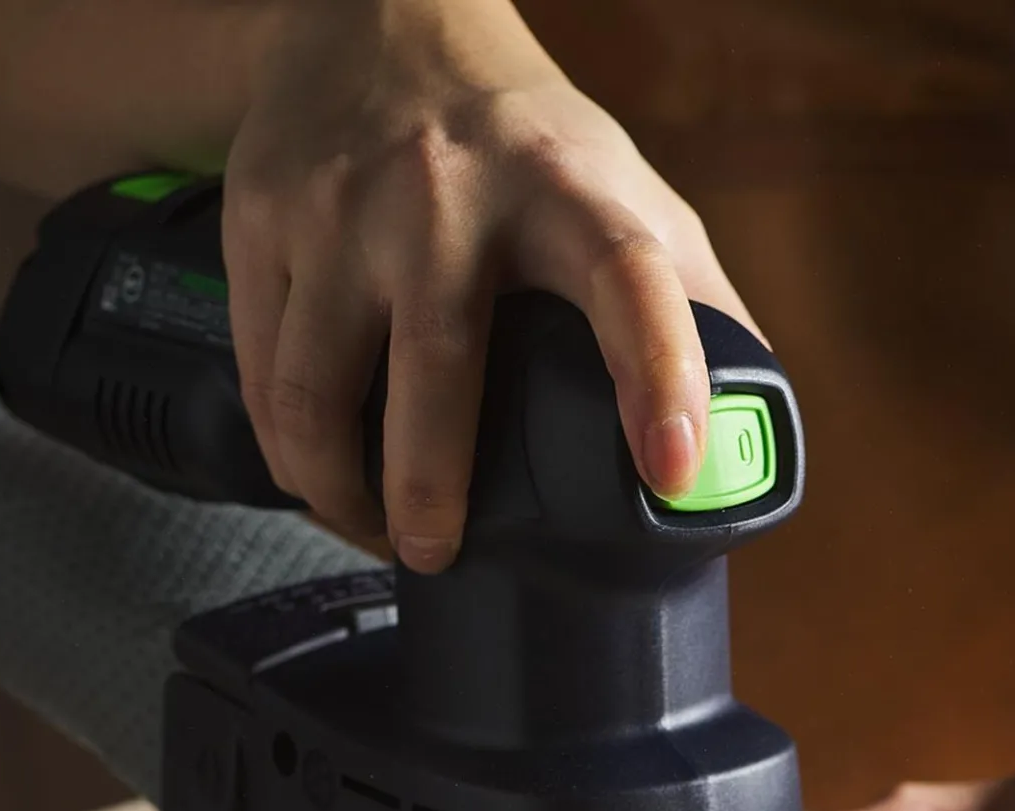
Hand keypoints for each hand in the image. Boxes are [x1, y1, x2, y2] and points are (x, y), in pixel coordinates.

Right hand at [223, 0, 753, 567]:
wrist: (375, 14)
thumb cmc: (523, 137)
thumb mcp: (627, 191)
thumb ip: (694, 301)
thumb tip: (752, 435)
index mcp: (566, 192)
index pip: (631, 281)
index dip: (660, 378)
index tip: (673, 472)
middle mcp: (446, 194)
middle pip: (437, 373)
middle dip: (432, 492)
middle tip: (439, 553)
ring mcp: (342, 204)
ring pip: (317, 392)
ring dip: (342, 493)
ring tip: (376, 533)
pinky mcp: (263, 216)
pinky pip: (262, 372)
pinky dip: (288, 450)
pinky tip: (322, 478)